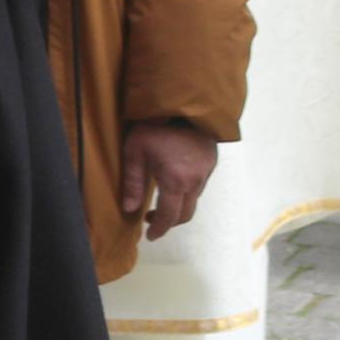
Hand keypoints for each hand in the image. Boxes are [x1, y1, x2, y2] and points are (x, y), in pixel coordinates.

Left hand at [118, 124, 219, 242]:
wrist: (184, 104)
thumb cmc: (155, 126)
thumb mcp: (135, 151)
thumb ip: (132, 182)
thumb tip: (129, 208)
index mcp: (176, 181)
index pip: (169, 216)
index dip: (159, 228)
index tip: (150, 236)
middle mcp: (195, 182)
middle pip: (185, 213)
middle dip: (169, 222)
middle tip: (152, 220)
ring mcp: (205, 173)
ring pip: (194, 200)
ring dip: (179, 207)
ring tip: (161, 201)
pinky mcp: (210, 163)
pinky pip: (199, 186)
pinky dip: (187, 193)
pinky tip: (174, 182)